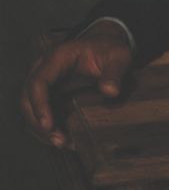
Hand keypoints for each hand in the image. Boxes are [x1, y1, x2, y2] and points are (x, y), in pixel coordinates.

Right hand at [20, 20, 132, 148]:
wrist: (105, 46)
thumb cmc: (110, 50)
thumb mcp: (119, 56)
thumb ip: (115, 72)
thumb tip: (110, 91)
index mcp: (58, 56)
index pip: (39, 82)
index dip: (40, 105)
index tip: (49, 125)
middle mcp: (45, 68)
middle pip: (27, 98)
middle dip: (39, 122)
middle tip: (59, 140)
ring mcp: (44, 81)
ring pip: (30, 108)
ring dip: (41, 128)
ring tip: (63, 143)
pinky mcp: (48, 92)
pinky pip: (40, 111)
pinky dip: (48, 126)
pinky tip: (64, 138)